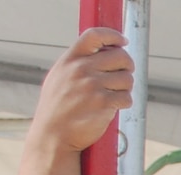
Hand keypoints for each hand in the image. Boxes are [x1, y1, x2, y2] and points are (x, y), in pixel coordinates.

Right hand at [35, 30, 132, 152]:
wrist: (53, 133)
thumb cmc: (58, 106)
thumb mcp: (60, 76)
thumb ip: (78, 63)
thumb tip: (105, 52)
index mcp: (70, 59)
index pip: (94, 35)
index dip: (113, 36)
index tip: (122, 42)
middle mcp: (81, 69)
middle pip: (121, 57)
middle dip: (127, 66)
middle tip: (123, 75)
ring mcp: (92, 85)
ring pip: (127, 79)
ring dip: (126, 88)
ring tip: (113, 95)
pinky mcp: (103, 103)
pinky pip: (127, 98)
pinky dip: (124, 103)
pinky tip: (112, 107)